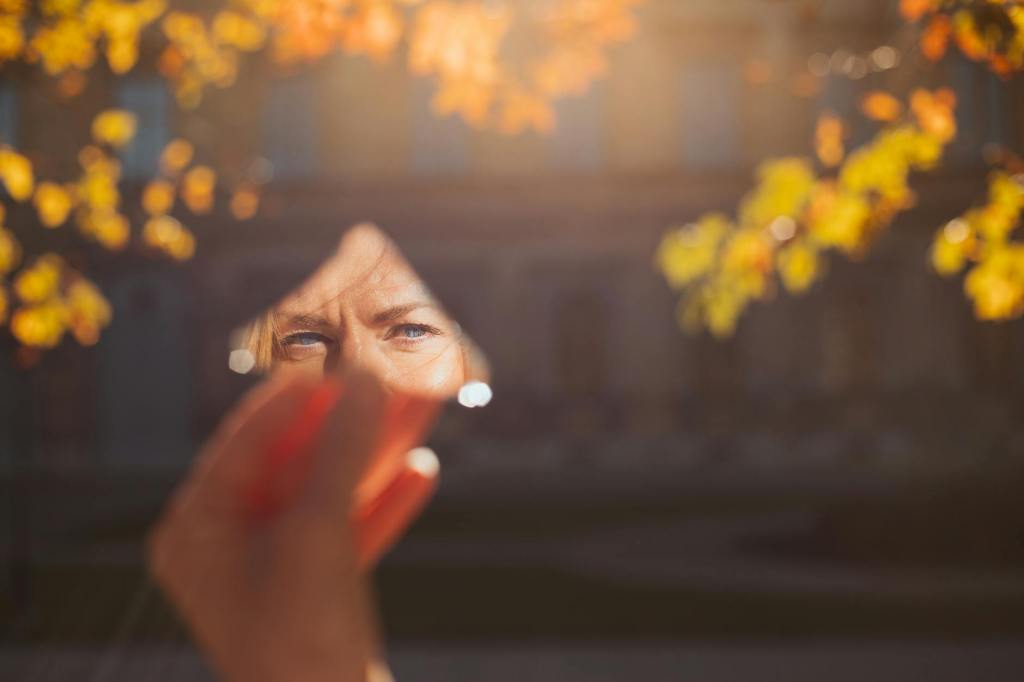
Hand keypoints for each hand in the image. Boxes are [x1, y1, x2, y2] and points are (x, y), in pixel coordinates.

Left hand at [147, 369, 439, 681]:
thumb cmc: (301, 640)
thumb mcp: (317, 533)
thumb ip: (338, 451)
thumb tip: (363, 382)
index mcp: (200, 529)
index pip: (246, 439)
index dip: (296, 392)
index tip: (337, 353)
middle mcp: (229, 545)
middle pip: (297, 461)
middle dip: (352, 421)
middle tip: (389, 375)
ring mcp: (274, 570)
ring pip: (332, 492)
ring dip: (378, 453)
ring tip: (423, 408)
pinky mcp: (315, 592)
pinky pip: (349, 531)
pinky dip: (383, 502)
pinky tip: (423, 468)